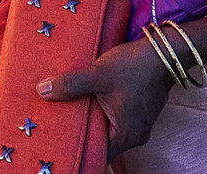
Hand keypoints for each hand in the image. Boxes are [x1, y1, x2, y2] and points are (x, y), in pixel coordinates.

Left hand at [38, 38, 176, 159]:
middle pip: (101, 142)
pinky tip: (86, 100)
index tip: (58, 139)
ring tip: (67, 109)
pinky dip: (101, 111)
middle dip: (81, 131)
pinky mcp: (138, 112)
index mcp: (126, 136)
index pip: (97, 154)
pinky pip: (115, 118)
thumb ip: (70, 85)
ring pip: (108, 128)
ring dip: (91, 119)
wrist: (164, 53)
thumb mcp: (98, 75)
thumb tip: (42, 90)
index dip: (77, 147)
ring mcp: (138, 124)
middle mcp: (134, 136)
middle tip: (56, 123)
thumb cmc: (134, 66)